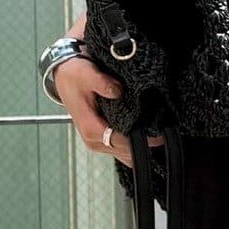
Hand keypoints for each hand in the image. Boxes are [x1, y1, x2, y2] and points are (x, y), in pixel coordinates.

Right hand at [51, 42, 164, 168]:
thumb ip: (102, 82)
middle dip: (143, 144)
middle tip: (163, 131)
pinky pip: (122, 149)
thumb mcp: (86, 74)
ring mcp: (98, 142)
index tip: (158, 134)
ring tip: (157, 131)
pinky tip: (145, 133)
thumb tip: (116, 91)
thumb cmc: (74, 76)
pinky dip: (134, 144)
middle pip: (125, 152)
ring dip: (140, 146)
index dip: (140, 140)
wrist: (65, 76)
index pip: (120, 142)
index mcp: (90, 128)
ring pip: (125, 154)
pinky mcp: (102, 139)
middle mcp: (94, 140)